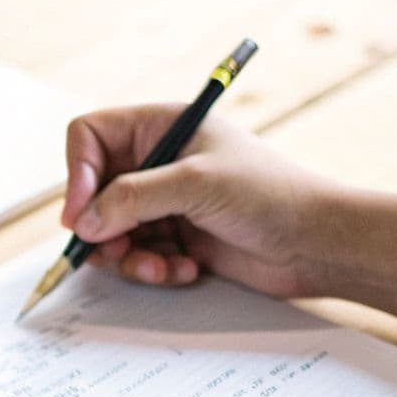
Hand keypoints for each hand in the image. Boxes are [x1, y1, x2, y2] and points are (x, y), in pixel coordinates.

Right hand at [60, 108, 342, 297]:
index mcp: (161, 126)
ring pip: (111, 229)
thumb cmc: (271, 194)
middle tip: (113, 250)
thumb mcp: (196, 184)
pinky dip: (152, 268)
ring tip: (158, 267)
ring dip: (128, 255)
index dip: (78, 173)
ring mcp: (166, 201)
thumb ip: (133, 197)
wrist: (319, 243)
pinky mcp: (177, 237)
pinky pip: (137, 254)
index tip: (81, 214)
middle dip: (101, 226)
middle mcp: (158, 160)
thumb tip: (84, 220)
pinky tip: (186, 270)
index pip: (90, 136)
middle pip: (93, 189)